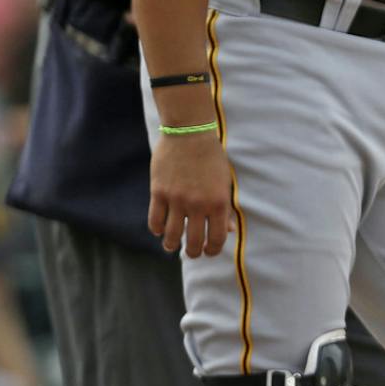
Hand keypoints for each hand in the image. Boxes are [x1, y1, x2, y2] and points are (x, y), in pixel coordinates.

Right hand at [148, 128, 235, 257]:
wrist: (188, 133)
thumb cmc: (210, 157)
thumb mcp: (224, 183)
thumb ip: (226, 208)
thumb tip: (229, 231)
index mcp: (219, 203)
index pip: (217, 239)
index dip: (212, 250)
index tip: (208, 252)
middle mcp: (198, 205)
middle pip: (194, 242)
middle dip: (193, 252)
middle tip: (191, 252)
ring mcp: (177, 199)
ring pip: (172, 235)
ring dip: (172, 245)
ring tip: (171, 246)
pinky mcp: (159, 192)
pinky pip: (155, 220)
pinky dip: (157, 229)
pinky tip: (160, 229)